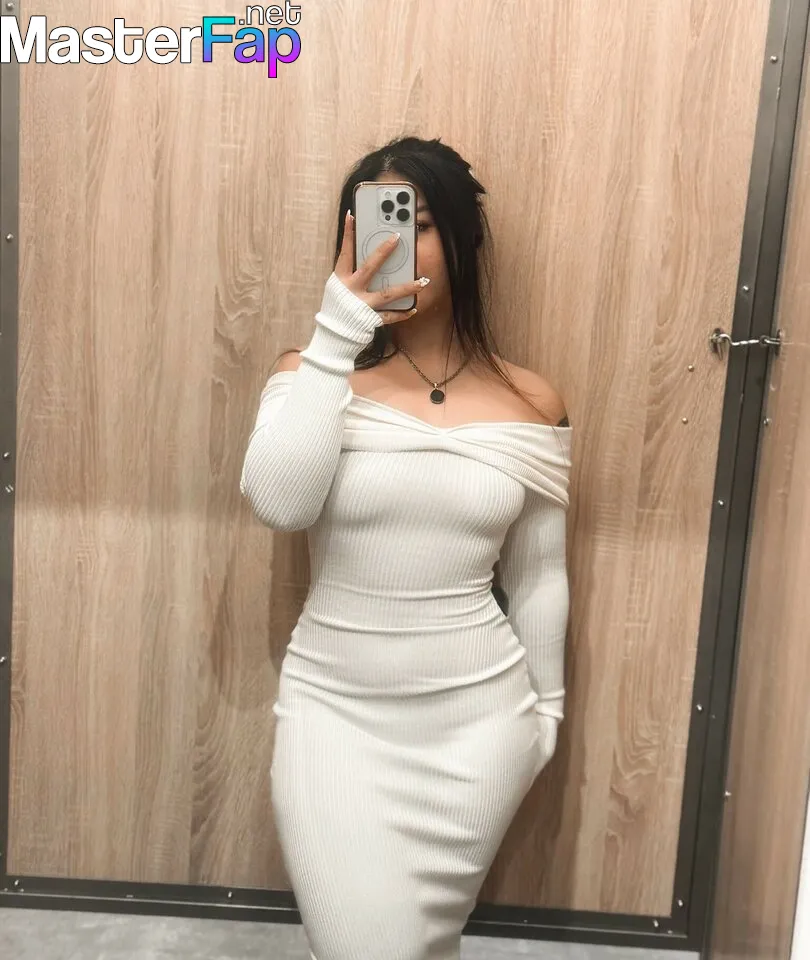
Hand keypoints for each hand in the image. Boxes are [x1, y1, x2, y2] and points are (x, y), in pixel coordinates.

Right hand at [335, 209, 427, 324]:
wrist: (333, 337)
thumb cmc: (337, 309)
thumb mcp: (338, 288)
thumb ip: (351, 274)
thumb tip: (366, 257)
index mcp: (341, 279)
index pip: (345, 252)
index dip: (348, 233)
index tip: (352, 215)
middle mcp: (352, 290)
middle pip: (370, 266)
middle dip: (384, 251)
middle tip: (397, 237)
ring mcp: (362, 305)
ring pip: (388, 293)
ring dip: (408, 287)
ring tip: (423, 281)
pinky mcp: (370, 320)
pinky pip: (391, 316)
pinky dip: (403, 313)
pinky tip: (414, 308)